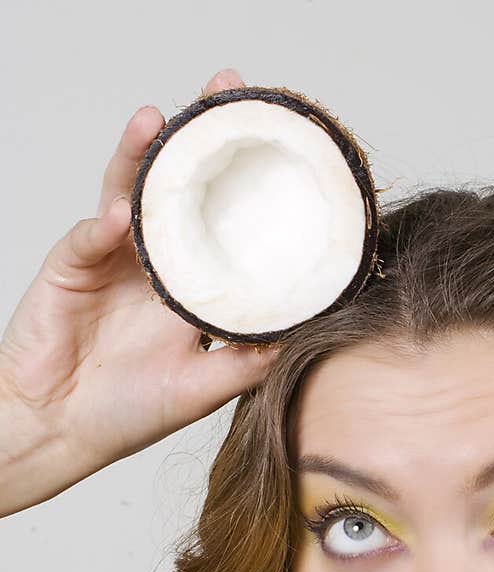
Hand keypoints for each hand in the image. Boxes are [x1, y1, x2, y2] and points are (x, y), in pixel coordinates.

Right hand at [0, 68, 279, 513]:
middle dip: (199, 138)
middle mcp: (154, 261)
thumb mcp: (205, 390)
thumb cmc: (128, 412)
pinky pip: (86, 238)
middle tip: (227, 89)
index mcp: (190, 284)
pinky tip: (119, 214)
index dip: (246, 180)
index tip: (278, 142)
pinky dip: (102, 226)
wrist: (60, 430)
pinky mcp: (71, 267)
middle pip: (179, 185)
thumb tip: (305, 334)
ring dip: (142, 155)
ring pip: (128, 193)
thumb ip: (247, 361)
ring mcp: (111, 257)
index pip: (223, 218)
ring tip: (159, 121)